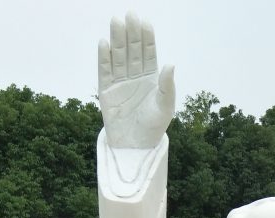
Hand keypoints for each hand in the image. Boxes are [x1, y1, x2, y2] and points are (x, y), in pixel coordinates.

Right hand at [99, 13, 174, 149]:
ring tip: (116, 22)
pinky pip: (104, 70)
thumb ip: (168, 86)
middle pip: (132, 50)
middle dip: (131, 33)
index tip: (145, 22)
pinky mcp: (106, 90)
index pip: (148, 53)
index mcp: (151, 78)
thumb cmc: (153, 127)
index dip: (147, 38)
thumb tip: (171, 64)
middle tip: (130, 14)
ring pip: (118, 56)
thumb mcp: (165, 107)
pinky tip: (104, 43)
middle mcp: (134, 76)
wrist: (135, 146)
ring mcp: (120, 81)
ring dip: (117, 39)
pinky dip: (104, 58)